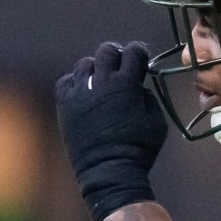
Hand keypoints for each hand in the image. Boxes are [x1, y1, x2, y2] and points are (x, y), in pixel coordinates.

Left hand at [56, 40, 168, 220]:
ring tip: (100, 81)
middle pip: (106, 51)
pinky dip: (74, 82)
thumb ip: (147, 95)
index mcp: (127, 84)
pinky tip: (83, 91)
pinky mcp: (64, 105)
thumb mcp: (156, 119)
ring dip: (95, 68)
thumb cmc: (139, 147)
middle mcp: (101, 82)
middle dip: (116, 55)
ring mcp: (80, 92)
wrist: (108, 170)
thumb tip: (136, 85)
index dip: (139, 52)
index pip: (133, 51)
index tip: (139, 59)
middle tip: (119, 66)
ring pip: (84, 64)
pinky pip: (66, 82)